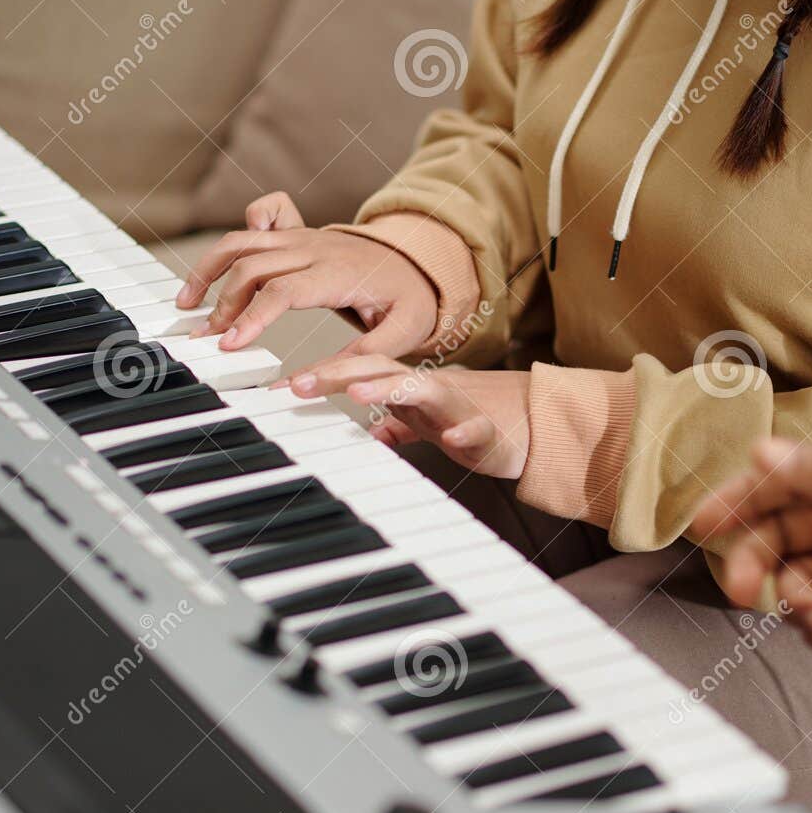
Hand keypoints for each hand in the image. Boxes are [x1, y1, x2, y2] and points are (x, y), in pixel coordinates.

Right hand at [176, 191, 437, 356]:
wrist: (422, 260)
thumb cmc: (411, 300)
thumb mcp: (403, 335)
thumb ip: (359, 360)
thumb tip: (305, 385)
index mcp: (338, 273)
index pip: (282, 290)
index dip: (251, 316)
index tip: (228, 345)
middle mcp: (314, 248)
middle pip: (252, 266)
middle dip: (223, 303)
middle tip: (205, 339)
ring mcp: (303, 236)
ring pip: (243, 240)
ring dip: (210, 269)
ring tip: (188, 304)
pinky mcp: (297, 232)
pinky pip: (259, 218)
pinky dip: (238, 235)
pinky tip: (221, 266)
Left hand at [296, 356, 531, 479]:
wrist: (534, 423)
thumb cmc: (474, 419)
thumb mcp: (425, 422)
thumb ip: (396, 424)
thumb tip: (368, 433)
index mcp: (406, 387)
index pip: (355, 374)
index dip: (317, 378)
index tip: (277, 391)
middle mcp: (427, 389)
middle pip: (377, 371)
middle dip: (336, 374)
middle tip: (297, 384)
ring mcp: (456, 406)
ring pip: (420, 390)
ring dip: (387, 389)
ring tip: (355, 393)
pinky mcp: (487, 430)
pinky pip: (474, 429)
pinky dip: (463, 433)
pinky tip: (450, 441)